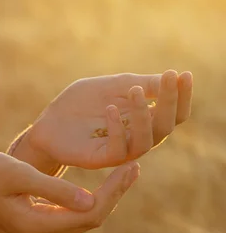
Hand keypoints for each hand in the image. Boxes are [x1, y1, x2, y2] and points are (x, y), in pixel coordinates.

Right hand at [0, 149, 139, 232]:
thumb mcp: (18, 176)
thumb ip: (54, 189)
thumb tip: (91, 202)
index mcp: (37, 226)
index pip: (90, 215)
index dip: (114, 193)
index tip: (130, 166)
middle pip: (90, 218)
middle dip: (114, 193)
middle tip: (135, 164)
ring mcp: (36, 229)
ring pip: (81, 216)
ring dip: (103, 195)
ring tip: (124, 169)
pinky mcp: (32, 218)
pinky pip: (68, 212)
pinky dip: (86, 196)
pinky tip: (96, 180)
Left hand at [23, 70, 192, 169]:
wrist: (48, 123)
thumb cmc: (81, 104)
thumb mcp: (113, 86)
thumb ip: (141, 84)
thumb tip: (173, 77)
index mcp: (143, 119)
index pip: (173, 112)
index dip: (181, 95)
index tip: (185, 74)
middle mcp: (137, 137)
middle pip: (166, 125)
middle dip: (170, 101)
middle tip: (170, 78)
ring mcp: (120, 149)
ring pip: (147, 140)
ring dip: (144, 113)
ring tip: (135, 90)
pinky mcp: (100, 159)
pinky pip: (117, 149)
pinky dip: (117, 128)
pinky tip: (110, 108)